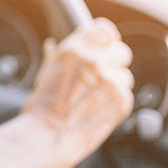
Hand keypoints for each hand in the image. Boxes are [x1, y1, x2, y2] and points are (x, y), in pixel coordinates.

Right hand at [23, 18, 133, 157]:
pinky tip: (98, 112)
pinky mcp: (122, 99)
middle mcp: (93, 60)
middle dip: (114, 65)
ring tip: (94, 102)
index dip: (107, 40)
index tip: (105, 49)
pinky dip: (116, 104)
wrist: (48, 137)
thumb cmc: (40, 111)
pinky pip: (127, 96)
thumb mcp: (44, 76)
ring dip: (115, 87)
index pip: (104, 30)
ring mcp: (109, 80)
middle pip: (122, 52)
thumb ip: (55, 58)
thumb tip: (52, 45)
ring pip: (125, 77)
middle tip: (99, 81)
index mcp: (72, 50)